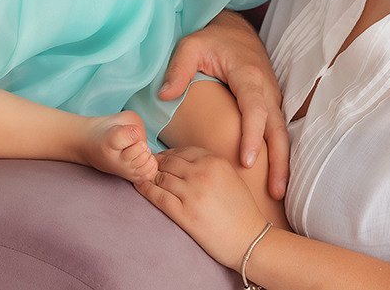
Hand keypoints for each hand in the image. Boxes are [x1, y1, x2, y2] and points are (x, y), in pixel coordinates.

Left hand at [135, 147, 271, 269]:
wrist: (250, 239)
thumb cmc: (242, 210)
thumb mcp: (230, 177)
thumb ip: (209, 165)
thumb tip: (184, 160)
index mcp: (215, 161)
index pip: (183, 150)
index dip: (169, 154)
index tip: (161, 158)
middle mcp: (202, 173)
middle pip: (169, 162)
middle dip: (155, 163)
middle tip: (145, 165)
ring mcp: (192, 193)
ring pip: (161, 176)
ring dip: (148, 174)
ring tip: (139, 174)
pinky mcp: (184, 214)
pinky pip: (158, 196)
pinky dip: (145, 189)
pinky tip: (138, 186)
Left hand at [159, 10, 289, 198]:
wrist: (235, 29)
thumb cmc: (211, 38)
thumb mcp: (190, 45)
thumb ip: (178, 69)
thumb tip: (164, 96)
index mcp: (249, 76)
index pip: (255, 110)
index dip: (253, 137)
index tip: (247, 162)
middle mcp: (267, 88)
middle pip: (277, 129)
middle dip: (279, 161)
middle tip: (275, 192)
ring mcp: (272, 97)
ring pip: (282, 132)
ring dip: (282, 162)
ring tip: (278, 192)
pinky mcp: (271, 103)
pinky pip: (277, 130)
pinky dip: (279, 152)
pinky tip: (275, 175)